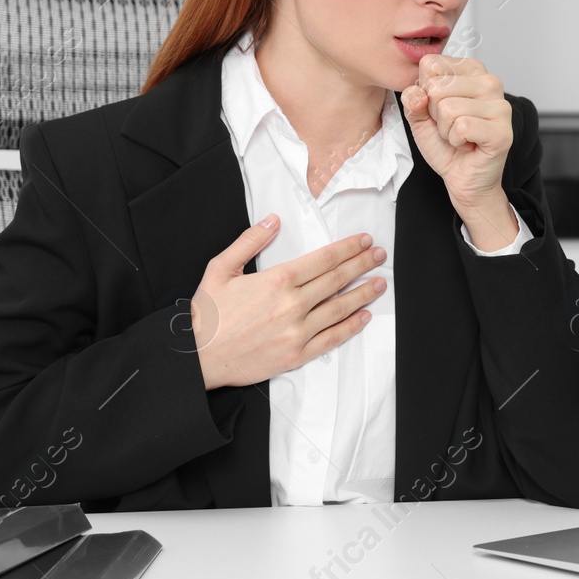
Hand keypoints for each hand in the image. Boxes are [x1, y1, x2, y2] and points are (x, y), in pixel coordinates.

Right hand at [189, 216, 387, 390]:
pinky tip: (363, 316)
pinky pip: (331, 338)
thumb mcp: (221, 268)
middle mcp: (292, 305)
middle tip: (379, 256)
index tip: (364, 241)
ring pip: (339, 308)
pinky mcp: (296, 354)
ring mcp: (297, 331)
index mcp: (276, 280)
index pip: (323, 259)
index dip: (347, 248)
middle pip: (336, 280)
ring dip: (363, 293)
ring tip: (380, 283)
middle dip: (362, 265)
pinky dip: (350, 326)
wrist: (198, 357)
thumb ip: (249, 241)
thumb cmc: (208, 314)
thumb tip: (272, 221)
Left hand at [400, 55, 512, 209]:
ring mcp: (500, 105)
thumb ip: (412, 98)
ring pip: (448, 108)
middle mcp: (490, 81)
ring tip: (460, 136)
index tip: (440, 109)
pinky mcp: (502, 130)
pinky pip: (462, 127)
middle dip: (435, 113)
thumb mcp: (419, 115)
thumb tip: (418, 94)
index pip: (430, 64)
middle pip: (437, 86)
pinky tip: (469, 144)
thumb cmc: (445, 144)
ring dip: (446, 130)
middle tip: (451, 126)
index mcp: (471, 70)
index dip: (425, 92)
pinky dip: (456, 141)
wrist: (462, 177)